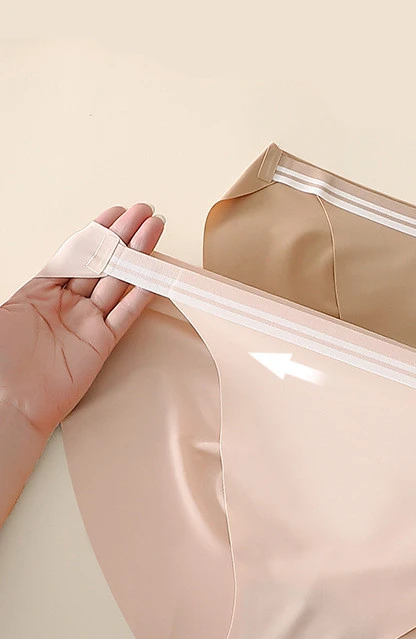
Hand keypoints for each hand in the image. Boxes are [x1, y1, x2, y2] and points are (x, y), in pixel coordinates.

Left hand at [0, 204, 163, 436]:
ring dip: (137, 256)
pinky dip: (141, 294)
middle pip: (101, 263)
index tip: (115, 212)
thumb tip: (57, 260)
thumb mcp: (8, 310)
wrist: (9, 402)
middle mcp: (67, 304)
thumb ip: (38, 282)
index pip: (75, 254)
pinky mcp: (102, 343)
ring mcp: (87, 323)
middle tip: (145, 215)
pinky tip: (154, 275)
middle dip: (124, 237)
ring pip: (118, 282)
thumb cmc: (1, 359)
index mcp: (40, 291)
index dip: (96, 232)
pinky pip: (125, 314)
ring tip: (155, 232)